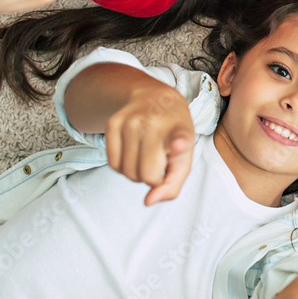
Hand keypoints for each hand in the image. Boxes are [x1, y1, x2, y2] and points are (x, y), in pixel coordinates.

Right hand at [104, 82, 194, 204]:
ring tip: (146, 154)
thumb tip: (148, 202)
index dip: (179, 144)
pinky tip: (133, 151)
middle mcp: (156, 122)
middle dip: (152, 178)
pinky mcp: (113, 122)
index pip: (180, 137)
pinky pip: (113, 164)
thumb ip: (172, 184)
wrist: (154, 96)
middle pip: (146, 174)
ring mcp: (132, 120)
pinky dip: (122, 166)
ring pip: (127, 172)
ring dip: (136, 173)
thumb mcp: (184, 155)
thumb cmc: (173, 133)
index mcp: (180, 128)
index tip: (179, 145)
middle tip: (159, 162)